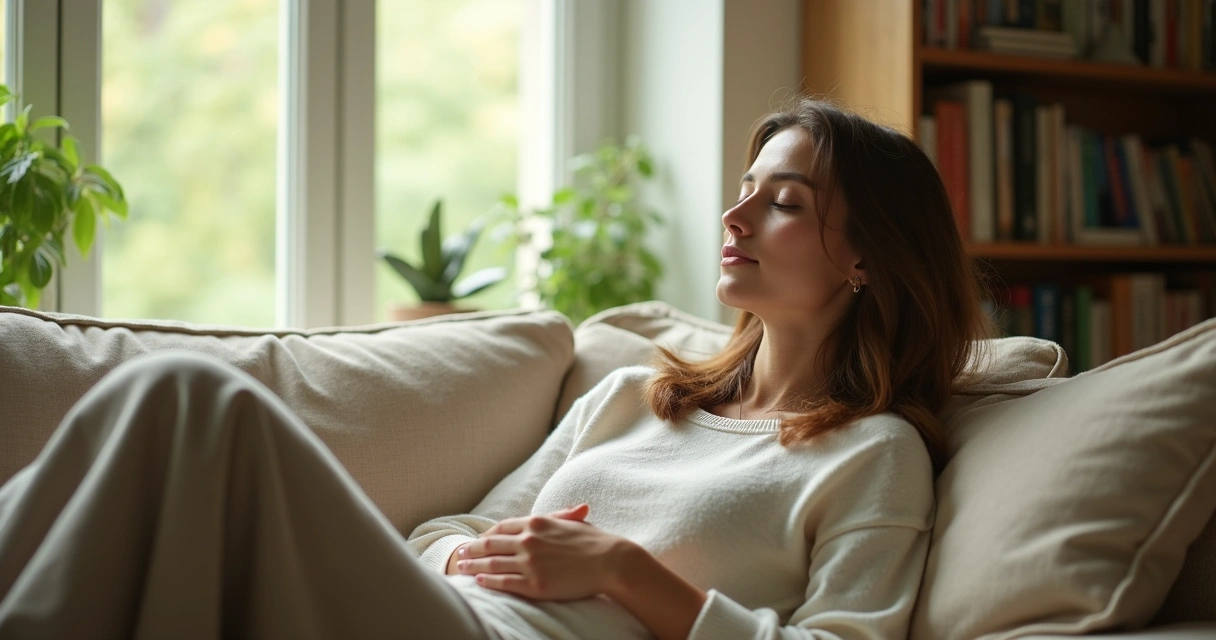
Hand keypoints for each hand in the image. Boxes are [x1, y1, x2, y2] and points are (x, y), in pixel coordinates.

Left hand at [455, 503, 633, 600]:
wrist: (610, 560)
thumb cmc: (594, 541)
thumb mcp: (572, 522)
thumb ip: (555, 518)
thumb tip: (550, 515)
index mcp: (536, 523)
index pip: (501, 527)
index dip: (486, 534)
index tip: (477, 539)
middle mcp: (528, 541)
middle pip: (491, 544)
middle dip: (472, 549)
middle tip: (459, 553)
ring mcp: (530, 563)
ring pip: (492, 563)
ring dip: (473, 565)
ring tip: (461, 568)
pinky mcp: (535, 584)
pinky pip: (504, 582)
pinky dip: (488, 581)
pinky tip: (479, 580)